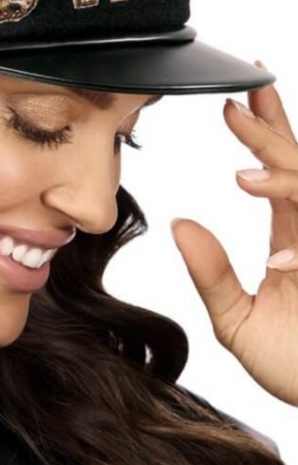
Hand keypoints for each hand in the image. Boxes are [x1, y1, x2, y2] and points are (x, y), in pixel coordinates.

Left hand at [170, 61, 297, 406]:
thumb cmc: (296, 366)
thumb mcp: (238, 320)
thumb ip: (211, 273)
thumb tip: (178, 224)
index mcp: (296, 234)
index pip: (281, 170)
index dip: (265, 130)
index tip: (240, 98)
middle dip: (270, 130)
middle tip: (236, 101)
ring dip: (283, 169)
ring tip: (243, 157)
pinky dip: (296, 227)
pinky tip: (272, 231)